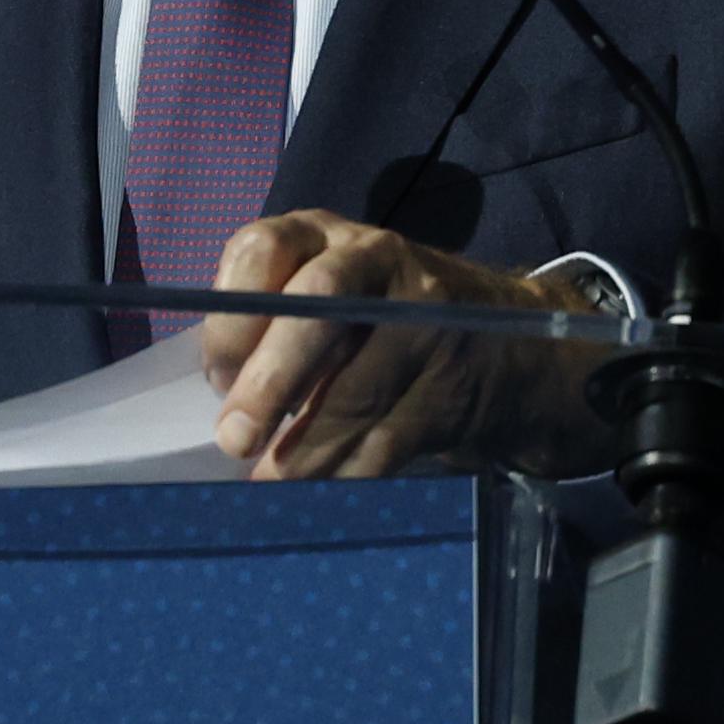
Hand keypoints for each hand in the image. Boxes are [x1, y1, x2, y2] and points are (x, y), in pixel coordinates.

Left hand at [197, 210, 616, 479]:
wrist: (506, 342)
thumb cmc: (377, 319)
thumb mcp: (323, 293)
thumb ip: (270, 324)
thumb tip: (220, 395)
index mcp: (321, 234)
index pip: (262, 249)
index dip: (231, 318)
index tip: (217, 377)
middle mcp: (374, 257)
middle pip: (316, 308)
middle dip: (269, 381)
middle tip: (236, 439)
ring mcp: (425, 313)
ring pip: (355, 388)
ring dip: (305, 448)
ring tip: (270, 481)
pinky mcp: (453, 377)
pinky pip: (390, 435)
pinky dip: (347, 470)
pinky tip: (319, 489)